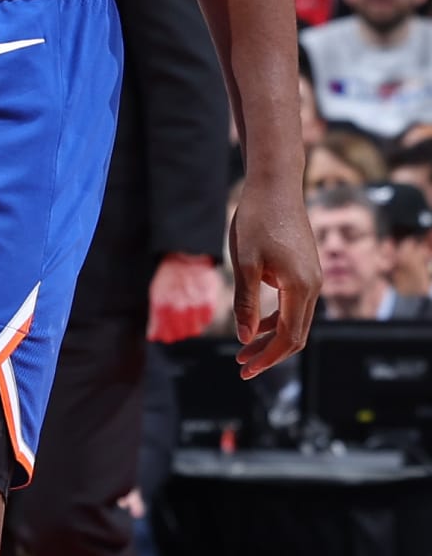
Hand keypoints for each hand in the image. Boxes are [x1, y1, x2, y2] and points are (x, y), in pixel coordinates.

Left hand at [147, 253, 220, 342]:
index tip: (168, 335)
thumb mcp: (155, 295)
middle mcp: (178, 308)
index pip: (166, 335)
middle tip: (179, 323)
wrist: (186, 259)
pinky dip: (202, 317)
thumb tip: (153, 338)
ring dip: (190, 326)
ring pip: (195, 330)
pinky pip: (206, 320)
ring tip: (188, 314)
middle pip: (181, 334)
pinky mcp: (209, 303)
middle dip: (178, 331)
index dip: (167, 336)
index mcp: (162, 307)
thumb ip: (155, 319)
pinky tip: (197, 307)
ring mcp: (194, 306)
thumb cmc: (169, 278)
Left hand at [229, 178, 319, 374]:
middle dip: (269, 353)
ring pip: (296, 320)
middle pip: (297, 334)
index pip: (289, 337)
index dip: (267, 357)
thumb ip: (247, 303)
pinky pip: (295, 305)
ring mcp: (313, 277)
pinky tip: (256, 323)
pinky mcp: (306, 270)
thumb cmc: (256, 220)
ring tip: (244, 348)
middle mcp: (314, 285)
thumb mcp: (244, 264)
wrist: (275, 186)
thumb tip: (246, 338)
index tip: (245, 369)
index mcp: (300, 287)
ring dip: (272, 337)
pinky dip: (277, 319)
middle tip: (242, 365)